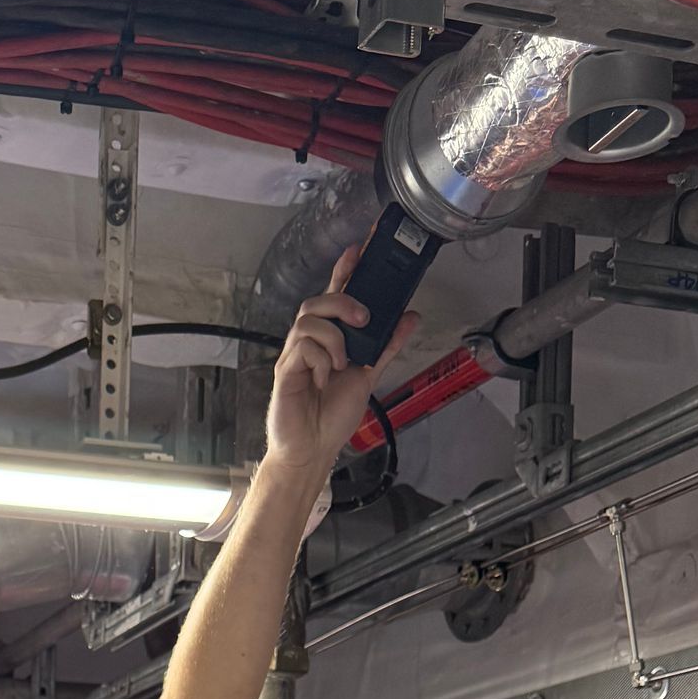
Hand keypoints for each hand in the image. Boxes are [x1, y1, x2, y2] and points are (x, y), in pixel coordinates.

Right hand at [263, 241, 420, 494]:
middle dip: (343, 300)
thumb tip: (411, 317)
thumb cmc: (332, 417)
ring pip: (309, 319)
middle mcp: (309, 343)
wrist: (312, 451)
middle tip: (364, 318)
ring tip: (343, 363)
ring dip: (334, 337)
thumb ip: (387, 346)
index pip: (335, 295)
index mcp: (328, 340)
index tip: (361, 248)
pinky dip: (322, 361)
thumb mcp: (369, 376)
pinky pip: (304, 347)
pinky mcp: (286, 370)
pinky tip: (325, 381)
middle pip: (317, 300)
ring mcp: (295, 355)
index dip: (345, 270)